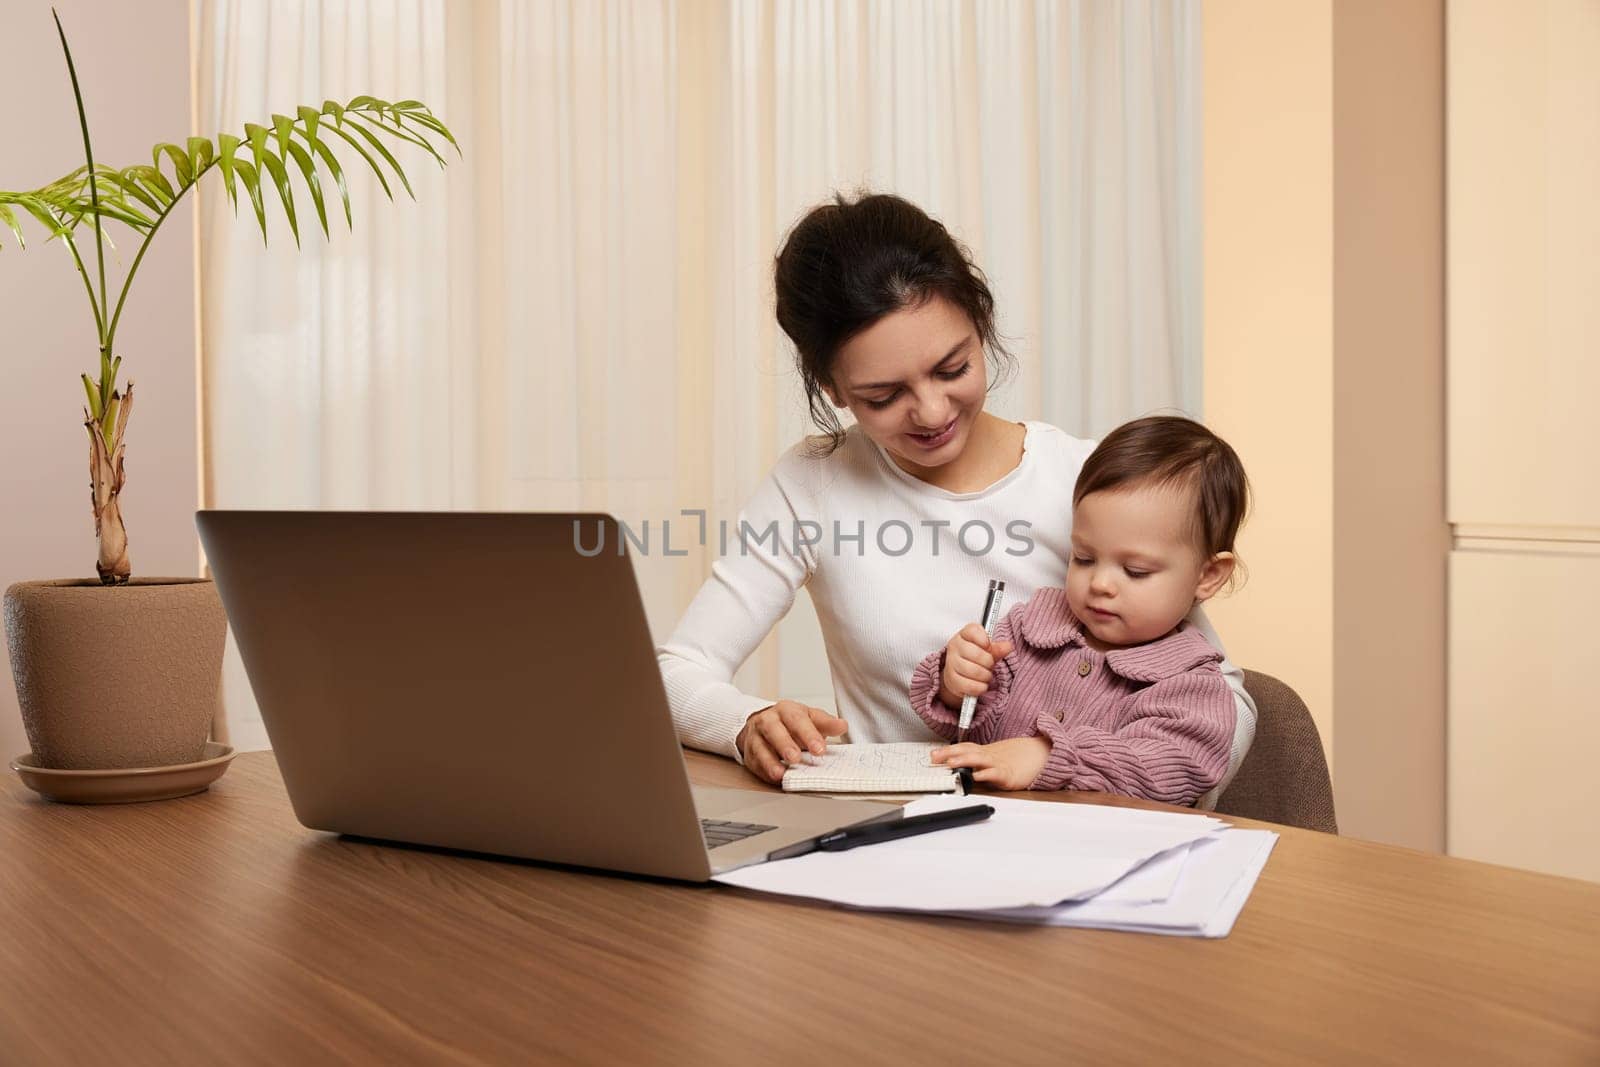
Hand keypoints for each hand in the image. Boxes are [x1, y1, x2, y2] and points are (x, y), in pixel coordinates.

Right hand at [736, 700, 848, 783]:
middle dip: (785, 745)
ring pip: (760, 747)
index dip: (808, 734)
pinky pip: (754, 762)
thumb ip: (825, 723)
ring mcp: (756, 737)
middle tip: (796, 758)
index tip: (820, 749)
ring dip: (770, 761)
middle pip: (774, 730)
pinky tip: (773, 778)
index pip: (797, 719)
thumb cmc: (790, 723)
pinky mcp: (750, 753)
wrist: (763, 724)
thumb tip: (842, 725)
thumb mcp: (809, 718)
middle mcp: (768, 721)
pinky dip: (763, 771)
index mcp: (786, 710)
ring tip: (781, 773)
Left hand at [931, 736, 1050, 790]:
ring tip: (950, 763)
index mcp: (985, 752)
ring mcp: (998, 764)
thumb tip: (957, 766)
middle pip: (967, 751)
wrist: (1041, 755)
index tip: (933, 754)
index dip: (948, 750)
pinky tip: (976, 776)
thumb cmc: (1017, 759)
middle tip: (935, 758)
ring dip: (963, 761)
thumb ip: (978, 761)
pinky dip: (986, 774)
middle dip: (949, 754)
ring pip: (978, 760)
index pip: (963, 748)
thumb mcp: (994, 758)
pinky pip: (995, 773)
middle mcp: (989, 756)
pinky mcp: (1008, 774)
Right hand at [938, 623, 1014, 708]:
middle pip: (976, 654)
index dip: (983, 639)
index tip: (988, 645)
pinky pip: (970, 686)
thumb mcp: (987, 650)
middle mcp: (955, 647)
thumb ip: (997, 648)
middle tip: (990, 665)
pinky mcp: (952, 680)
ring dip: (986, 676)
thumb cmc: (975, 658)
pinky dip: (980, 687)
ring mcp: (951, 663)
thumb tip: (1008, 646)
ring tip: (986, 675)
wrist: (958, 674)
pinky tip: (982, 685)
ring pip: (974, 671)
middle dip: (988, 662)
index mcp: (964, 635)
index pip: (972, 631)